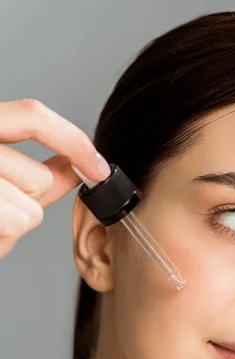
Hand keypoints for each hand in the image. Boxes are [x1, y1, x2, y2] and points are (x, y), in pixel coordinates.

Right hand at [0, 98, 110, 257]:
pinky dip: (1, 241)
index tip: (98, 167)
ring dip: (10, 227)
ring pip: (30, 211)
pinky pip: (14, 226)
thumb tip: (75, 169)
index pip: (32, 116)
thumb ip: (32, 174)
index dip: (72, 140)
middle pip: (38, 178)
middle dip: (25, 202)